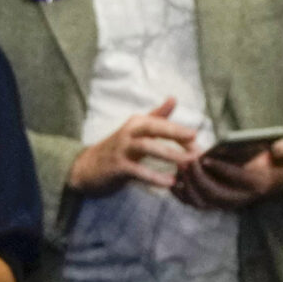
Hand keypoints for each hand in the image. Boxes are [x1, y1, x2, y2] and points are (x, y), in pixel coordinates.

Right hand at [66, 96, 195, 193]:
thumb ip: (156, 116)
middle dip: (176, 135)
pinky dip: (154, 177)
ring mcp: (121, 149)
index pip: (161, 122)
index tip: (197, 141)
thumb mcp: (136, 130)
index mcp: (136, 123)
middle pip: (154, 128)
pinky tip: (169, 183)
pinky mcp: (116, 166)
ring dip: (170, 155)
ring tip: (188, 165)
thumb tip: (173, 98)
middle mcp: (128, 132)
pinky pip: (138, 170)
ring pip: (148, 147)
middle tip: (197, 147)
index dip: (180, 130)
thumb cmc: (117, 149)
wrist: (86, 167)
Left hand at [174, 136, 282, 209]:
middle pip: (215, 193)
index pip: (237, 178)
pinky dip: (182, 195)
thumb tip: (279, 146)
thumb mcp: (280, 157)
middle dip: (198, 177)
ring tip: (180, 167)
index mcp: (257, 184)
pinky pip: (195, 204)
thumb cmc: (271, 164)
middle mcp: (240, 199)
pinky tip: (174, 181)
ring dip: (188, 186)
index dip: (220, 169)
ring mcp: (225, 204)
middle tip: (187, 161)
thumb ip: (281, 151)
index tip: (205, 158)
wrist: (269, 183)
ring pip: (202, 201)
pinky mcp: (214, 206)